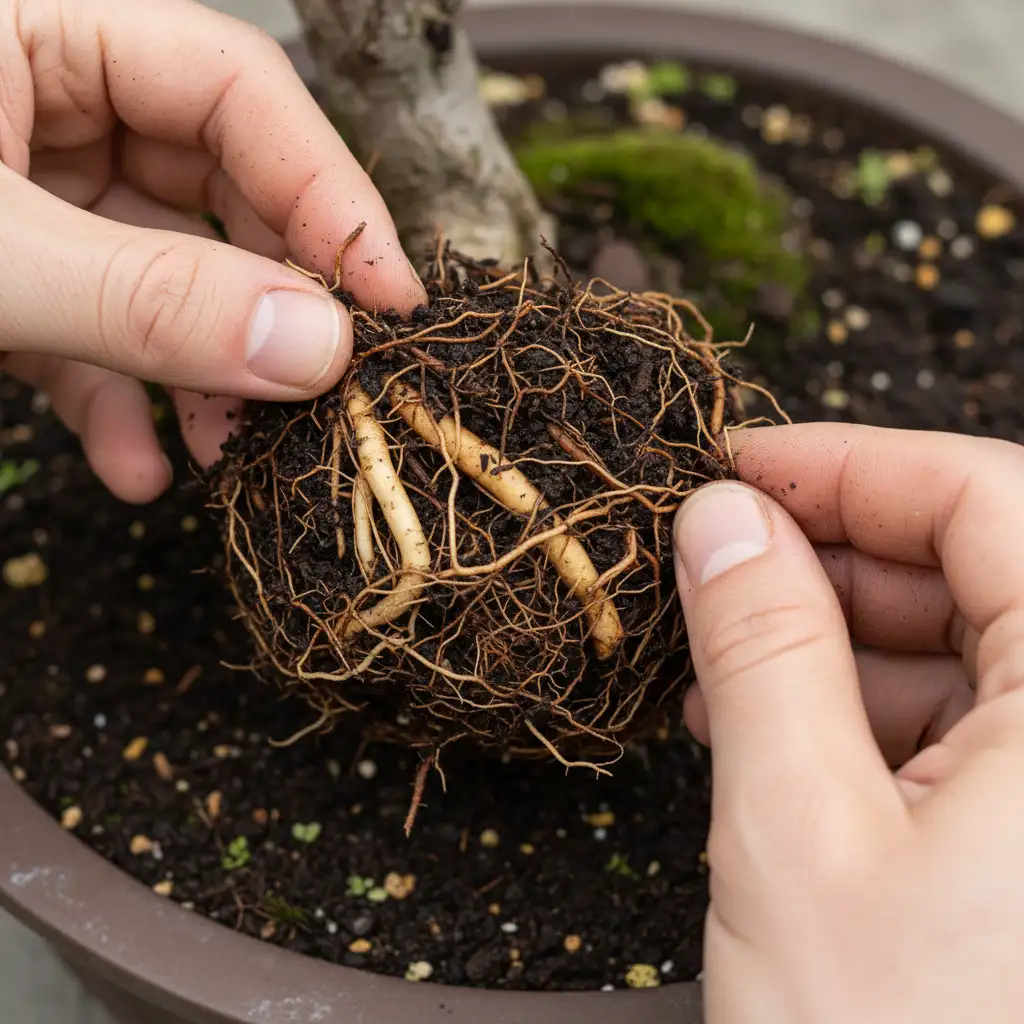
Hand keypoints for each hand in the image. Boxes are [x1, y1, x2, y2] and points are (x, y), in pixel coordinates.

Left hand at [0, 0, 424, 502]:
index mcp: (40, 30)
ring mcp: (31, 196)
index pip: (237, 87)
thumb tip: (317, 347)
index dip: (329, 194)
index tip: (390, 302)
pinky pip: (95, 334)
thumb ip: (147, 297)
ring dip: (202, 376)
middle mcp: (47, 105)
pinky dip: (122, 405)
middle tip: (317, 390)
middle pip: (218, 191)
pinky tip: (137, 468)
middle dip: (267, 306)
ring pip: (165, 277)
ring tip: (229, 454)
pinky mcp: (13, 278)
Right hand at [672, 423, 1023, 1023]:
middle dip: (829, 554)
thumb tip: (717, 518)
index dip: (847, 463)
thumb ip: (758, 644)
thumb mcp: (796, 830)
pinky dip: (869, 709)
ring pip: (973, 646)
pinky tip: (775, 726)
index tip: (734, 466)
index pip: (989, 497)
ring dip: (838, 637)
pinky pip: (974, 726)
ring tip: (721, 658)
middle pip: (985, 564)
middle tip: (711, 565)